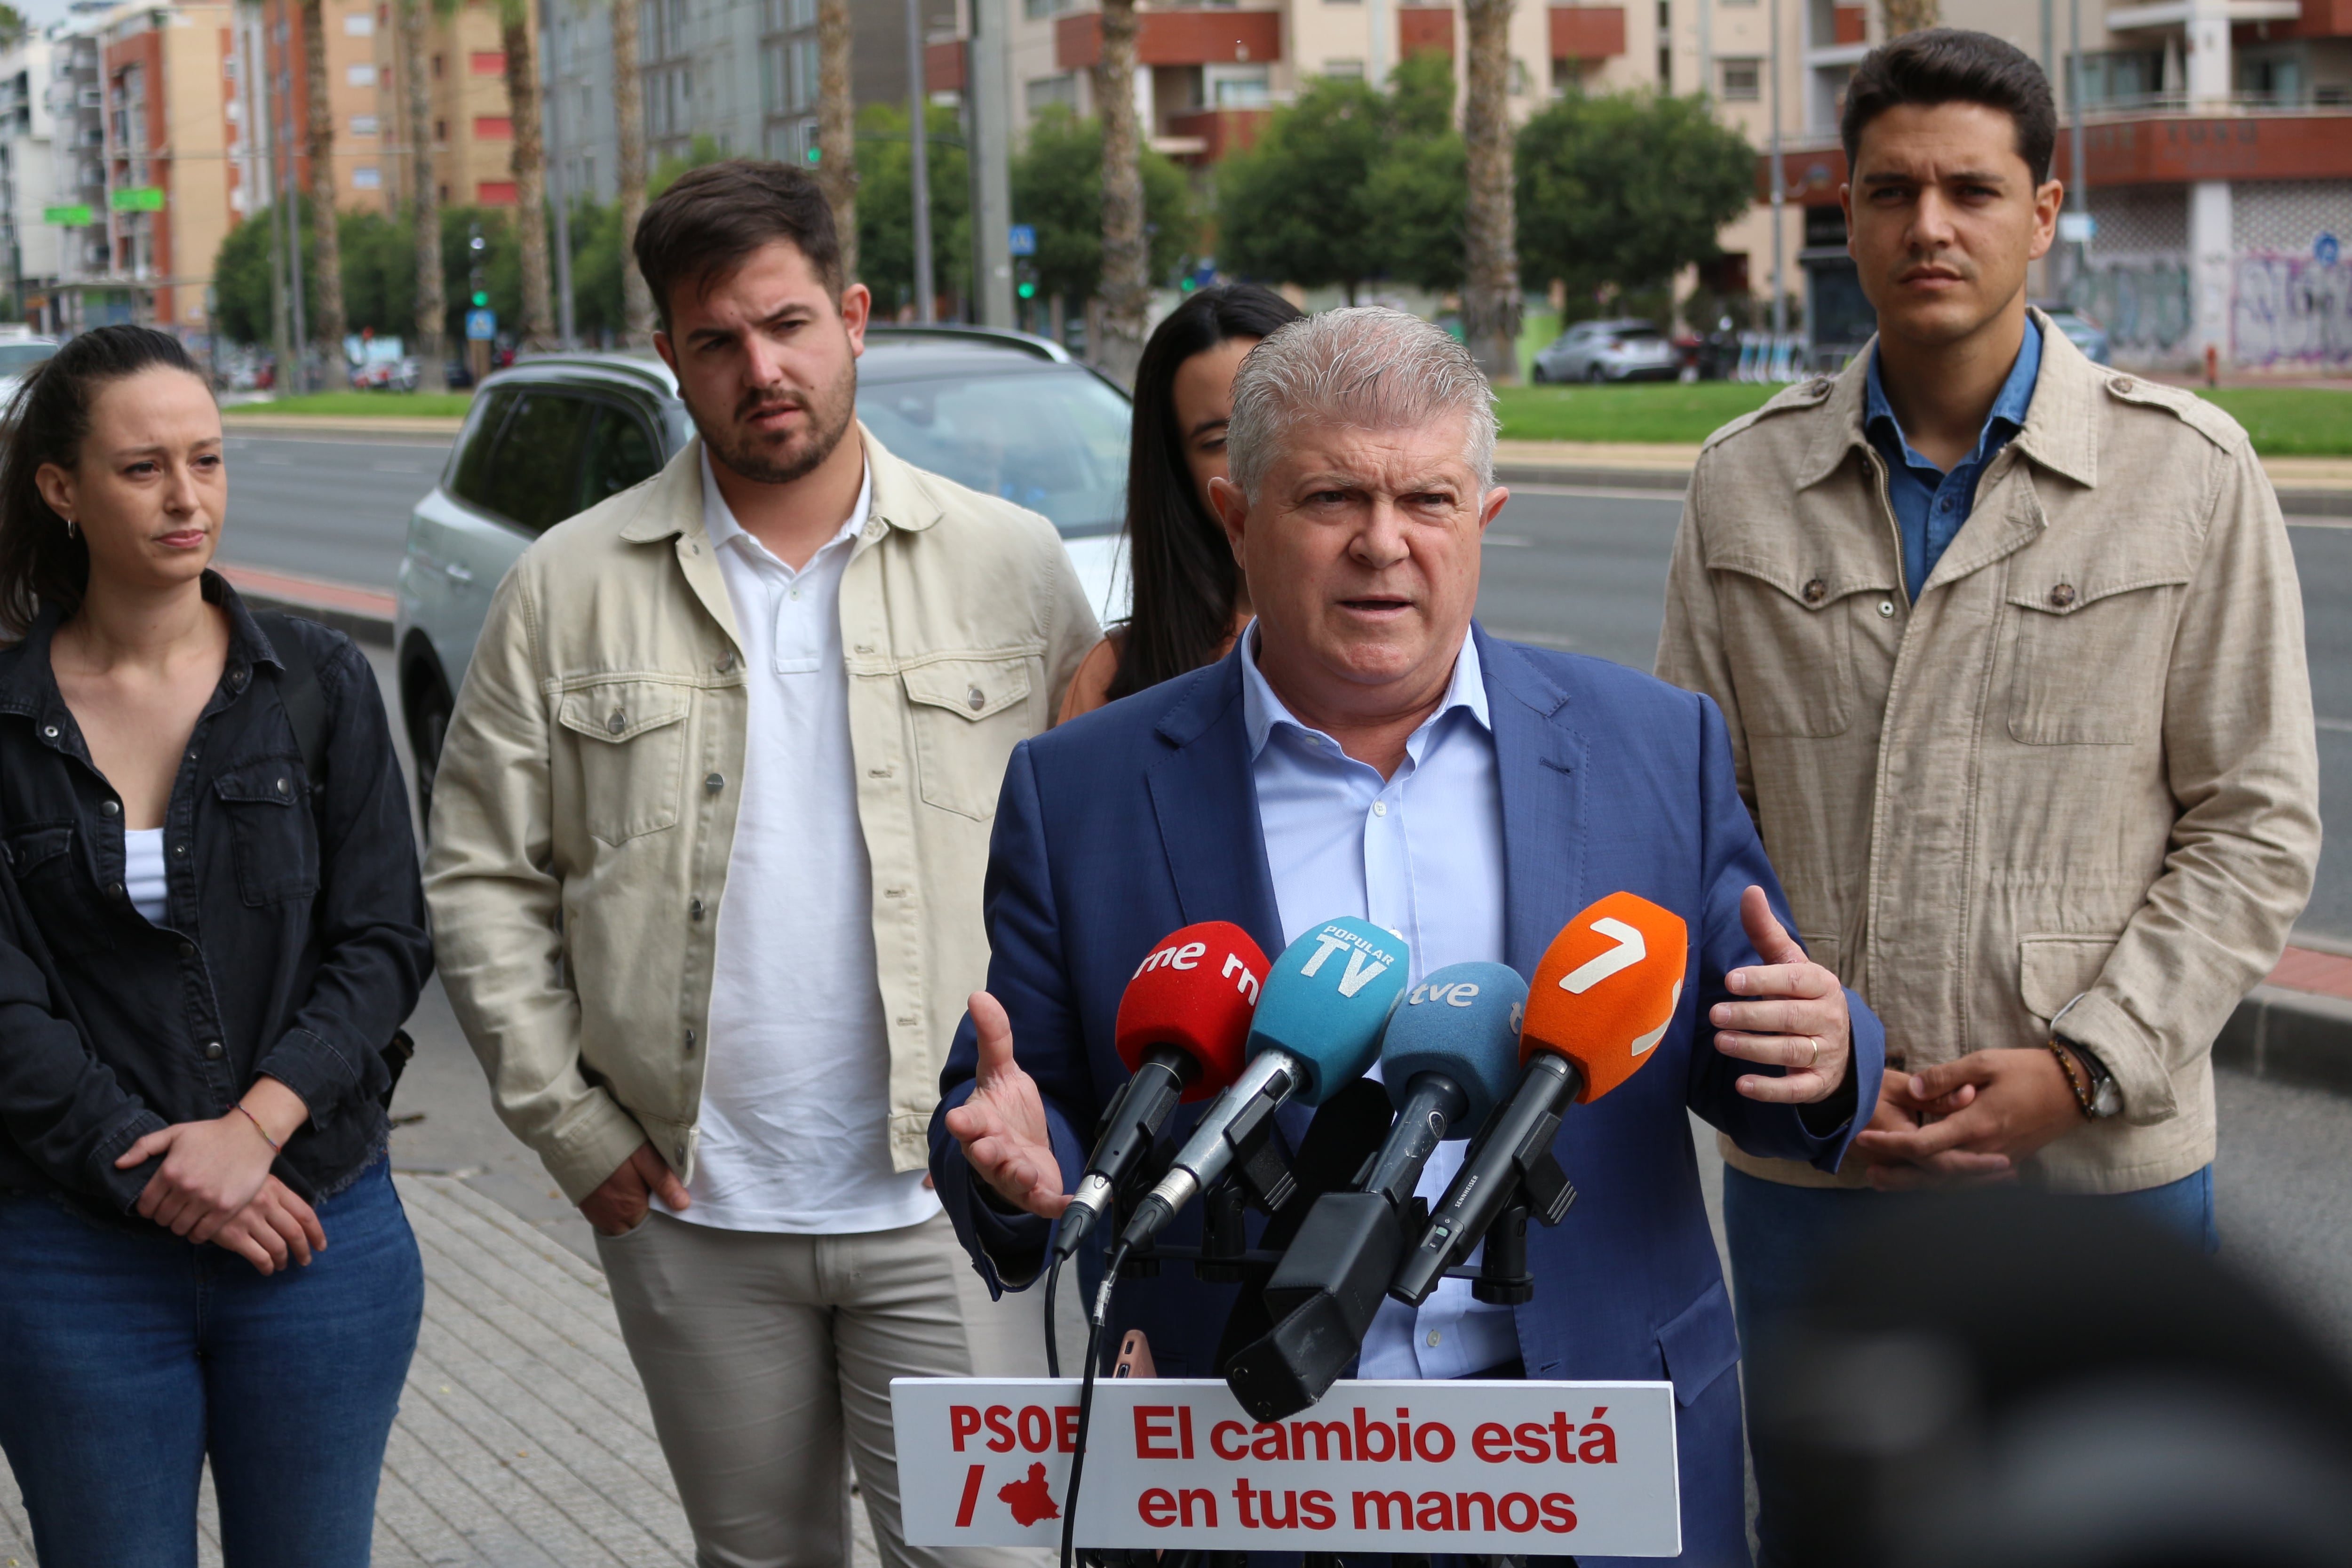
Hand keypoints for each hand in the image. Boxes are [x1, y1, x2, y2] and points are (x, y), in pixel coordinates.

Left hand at [116, 1079, 308, 1244]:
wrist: (251, 1135)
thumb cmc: (211, 1133)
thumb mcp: (175, 1132)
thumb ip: (143, 1147)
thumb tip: (118, 1165)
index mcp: (169, 1171)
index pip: (145, 1205)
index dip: (147, 1208)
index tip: (156, 1205)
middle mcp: (185, 1188)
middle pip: (162, 1219)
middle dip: (164, 1216)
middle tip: (173, 1210)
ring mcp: (206, 1200)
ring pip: (179, 1228)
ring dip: (180, 1225)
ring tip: (186, 1217)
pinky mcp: (225, 1208)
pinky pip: (201, 1234)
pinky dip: (196, 1234)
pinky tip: (199, 1225)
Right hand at [211, 1177, 327, 1274]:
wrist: (197, 1184)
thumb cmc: (230, 1182)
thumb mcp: (258, 1179)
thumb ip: (277, 1195)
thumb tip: (297, 1218)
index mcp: (276, 1189)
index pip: (305, 1214)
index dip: (317, 1233)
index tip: (321, 1245)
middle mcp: (267, 1204)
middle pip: (295, 1233)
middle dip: (303, 1250)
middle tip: (305, 1260)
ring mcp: (250, 1220)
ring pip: (278, 1247)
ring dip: (283, 1260)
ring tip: (281, 1265)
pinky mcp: (233, 1235)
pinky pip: (259, 1256)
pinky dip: (266, 1266)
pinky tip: (266, 1269)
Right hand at [579, 1141, 690, 1236]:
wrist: (571, 1133)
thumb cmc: (612, 1142)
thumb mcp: (644, 1157)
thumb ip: (663, 1182)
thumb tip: (683, 1205)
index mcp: (629, 1209)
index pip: (653, 1226)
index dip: (662, 1215)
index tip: (669, 1202)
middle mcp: (611, 1219)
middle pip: (636, 1227)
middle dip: (647, 1216)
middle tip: (654, 1196)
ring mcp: (596, 1215)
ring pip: (620, 1224)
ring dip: (630, 1213)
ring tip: (638, 1193)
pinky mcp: (586, 1207)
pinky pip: (606, 1217)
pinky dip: (616, 1210)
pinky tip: (621, 1192)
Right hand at [941, 991, 1069, 1217]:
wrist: (1024, 1145)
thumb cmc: (1005, 1111)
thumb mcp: (1002, 1071)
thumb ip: (994, 1037)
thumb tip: (980, 996)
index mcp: (978, 1122)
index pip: (965, 1121)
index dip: (962, 1121)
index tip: (958, 1119)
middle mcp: (991, 1151)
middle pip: (984, 1155)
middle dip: (987, 1153)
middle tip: (992, 1147)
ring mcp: (1011, 1175)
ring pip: (1010, 1179)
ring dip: (1016, 1176)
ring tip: (1025, 1169)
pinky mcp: (1034, 1193)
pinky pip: (1042, 1202)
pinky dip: (1056, 1204)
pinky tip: (1069, 1201)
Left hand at [1711, 887, 1852, 1104]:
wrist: (1840, 1042)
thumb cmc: (1801, 994)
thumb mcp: (1789, 963)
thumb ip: (1766, 932)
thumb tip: (1750, 890)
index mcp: (1821, 984)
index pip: (1794, 980)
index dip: (1763, 980)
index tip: (1731, 980)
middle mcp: (1829, 1018)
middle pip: (1790, 1018)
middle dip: (1752, 1016)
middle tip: (1715, 1014)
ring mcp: (1827, 1052)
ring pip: (1791, 1052)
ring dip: (1755, 1049)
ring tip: (1722, 1042)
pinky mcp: (1818, 1082)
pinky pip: (1798, 1090)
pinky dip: (1771, 1089)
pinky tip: (1743, 1085)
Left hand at [1852, 1047, 2084, 1182]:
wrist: (2075, 1088)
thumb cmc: (2029, 1070)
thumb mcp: (1985, 1062)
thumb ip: (1945, 1077)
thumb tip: (1912, 1088)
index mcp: (1976, 1125)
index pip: (1924, 1144)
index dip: (1890, 1145)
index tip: (1863, 1138)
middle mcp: (1985, 1150)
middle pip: (1933, 1172)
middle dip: (1898, 1173)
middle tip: (1867, 1172)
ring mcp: (1998, 1159)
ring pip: (1950, 1182)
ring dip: (1916, 1184)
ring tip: (1886, 1182)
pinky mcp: (2007, 1160)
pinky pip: (1970, 1181)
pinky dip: (1944, 1184)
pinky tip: (1926, 1182)